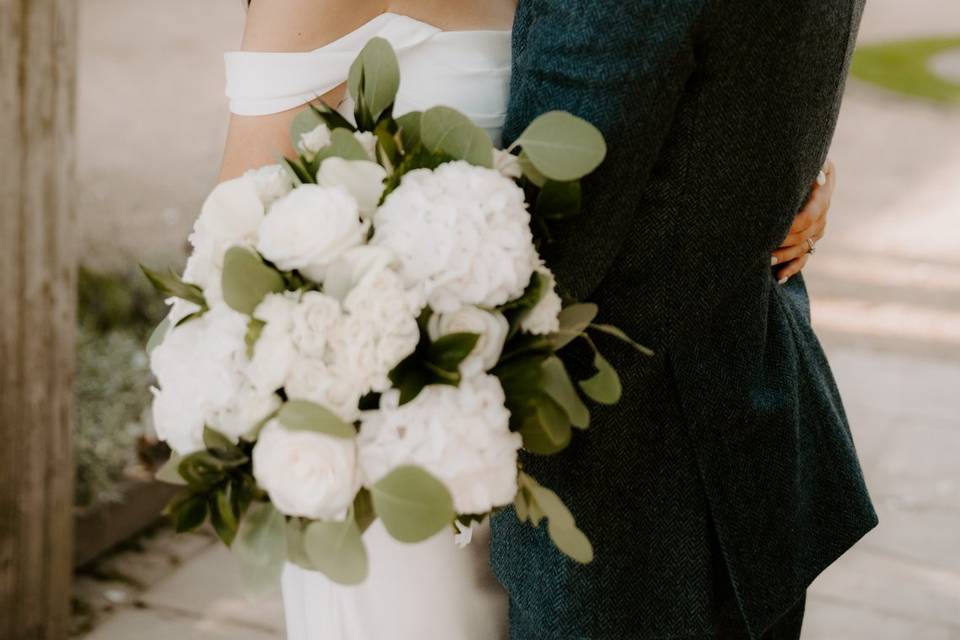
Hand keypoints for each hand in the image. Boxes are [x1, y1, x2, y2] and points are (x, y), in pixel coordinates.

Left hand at [771, 159, 833, 282]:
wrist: (792, 162)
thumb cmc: (791, 155)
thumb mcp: (803, 157)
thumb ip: (810, 166)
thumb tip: (818, 178)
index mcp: (821, 193)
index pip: (809, 217)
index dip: (791, 226)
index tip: (771, 230)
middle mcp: (822, 212)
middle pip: (805, 235)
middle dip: (783, 242)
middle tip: (761, 248)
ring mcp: (817, 227)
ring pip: (804, 247)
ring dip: (785, 256)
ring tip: (764, 261)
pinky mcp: (810, 238)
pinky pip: (805, 257)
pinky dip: (792, 268)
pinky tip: (779, 277)